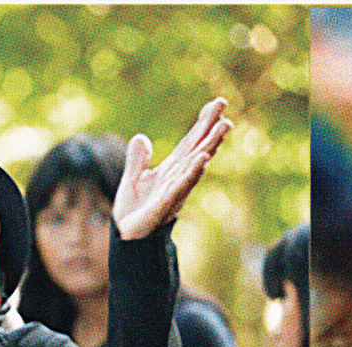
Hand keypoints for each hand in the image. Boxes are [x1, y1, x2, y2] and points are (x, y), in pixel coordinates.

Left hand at [113, 98, 232, 239]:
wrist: (126, 237)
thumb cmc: (134, 210)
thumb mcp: (133, 178)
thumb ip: (138, 159)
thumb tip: (141, 138)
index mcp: (172, 169)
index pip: (191, 142)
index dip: (203, 123)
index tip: (218, 104)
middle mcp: (178, 177)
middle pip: (198, 148)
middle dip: (212, 129)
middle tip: (225, 108)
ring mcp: (175, 190)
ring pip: (196, 165)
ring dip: (210, 146)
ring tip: (224, 127)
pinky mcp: (165, 205)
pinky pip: (181, 186)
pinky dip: (192, 173)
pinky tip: (203, 160)